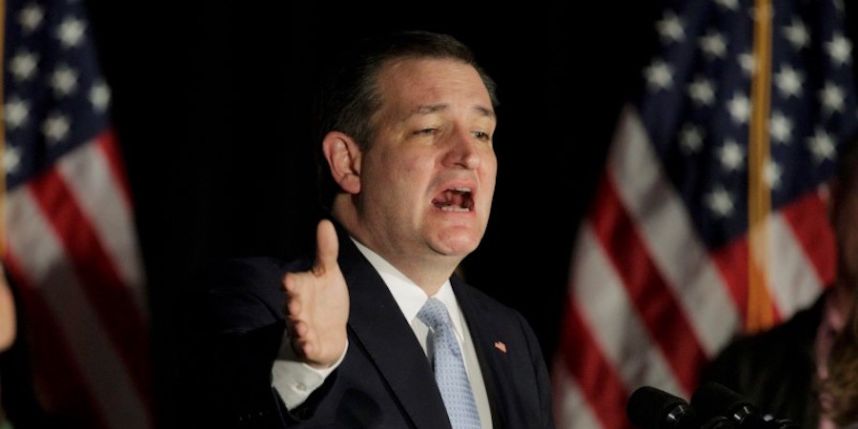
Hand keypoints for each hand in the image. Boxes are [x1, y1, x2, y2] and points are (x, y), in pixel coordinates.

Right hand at [283, 220, 348, 368]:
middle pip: (290, 307)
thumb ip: (326, 251)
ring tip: (302, 328)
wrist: (332, 331)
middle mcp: (297, 309)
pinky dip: (307, 347)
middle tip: (293, 304)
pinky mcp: (311, 346)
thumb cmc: (326, 298)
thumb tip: (325, 222)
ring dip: (298, 328)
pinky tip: (310, 345)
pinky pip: (306, 347)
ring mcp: (303, 329)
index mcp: (300, 290)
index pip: (292, 285)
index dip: (290, 284)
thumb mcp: (328, 273)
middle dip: (291, 306)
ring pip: (296, 328)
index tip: (287, 281)